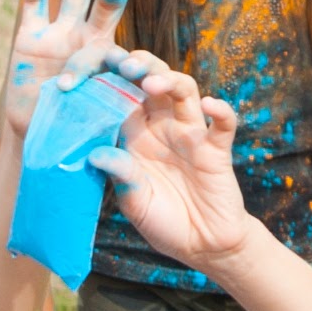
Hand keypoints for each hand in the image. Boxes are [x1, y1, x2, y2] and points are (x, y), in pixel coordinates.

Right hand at [2, 0, 127, 136]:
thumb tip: (120, 138)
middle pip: (104, 7)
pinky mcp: (30, 35)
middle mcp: (88, 38)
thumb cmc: (72, 126)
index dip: (128, 63)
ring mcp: (60, 33)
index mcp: (111, 61)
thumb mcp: (90, 125)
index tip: (134, 71)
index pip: (122, 56)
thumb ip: (103, 119)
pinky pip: (34, 8)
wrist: (39, 128)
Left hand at [94, 58, 254, 271]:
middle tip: (122, 65)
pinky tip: (209, 105)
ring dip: (170, 80)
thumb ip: (121, 176)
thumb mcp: (134, 202)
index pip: (121, 96)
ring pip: (184, 91)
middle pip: (153, 81)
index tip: (88, 70)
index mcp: (136, 137)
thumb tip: (95, 155)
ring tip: (151, 83)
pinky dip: (220, 111)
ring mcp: (191, 135)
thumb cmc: (163, 221)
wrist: (201, 246)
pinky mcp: (217, 150)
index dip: (108, 80)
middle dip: (139, 66)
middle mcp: (163, 128)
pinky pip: (223, 124)